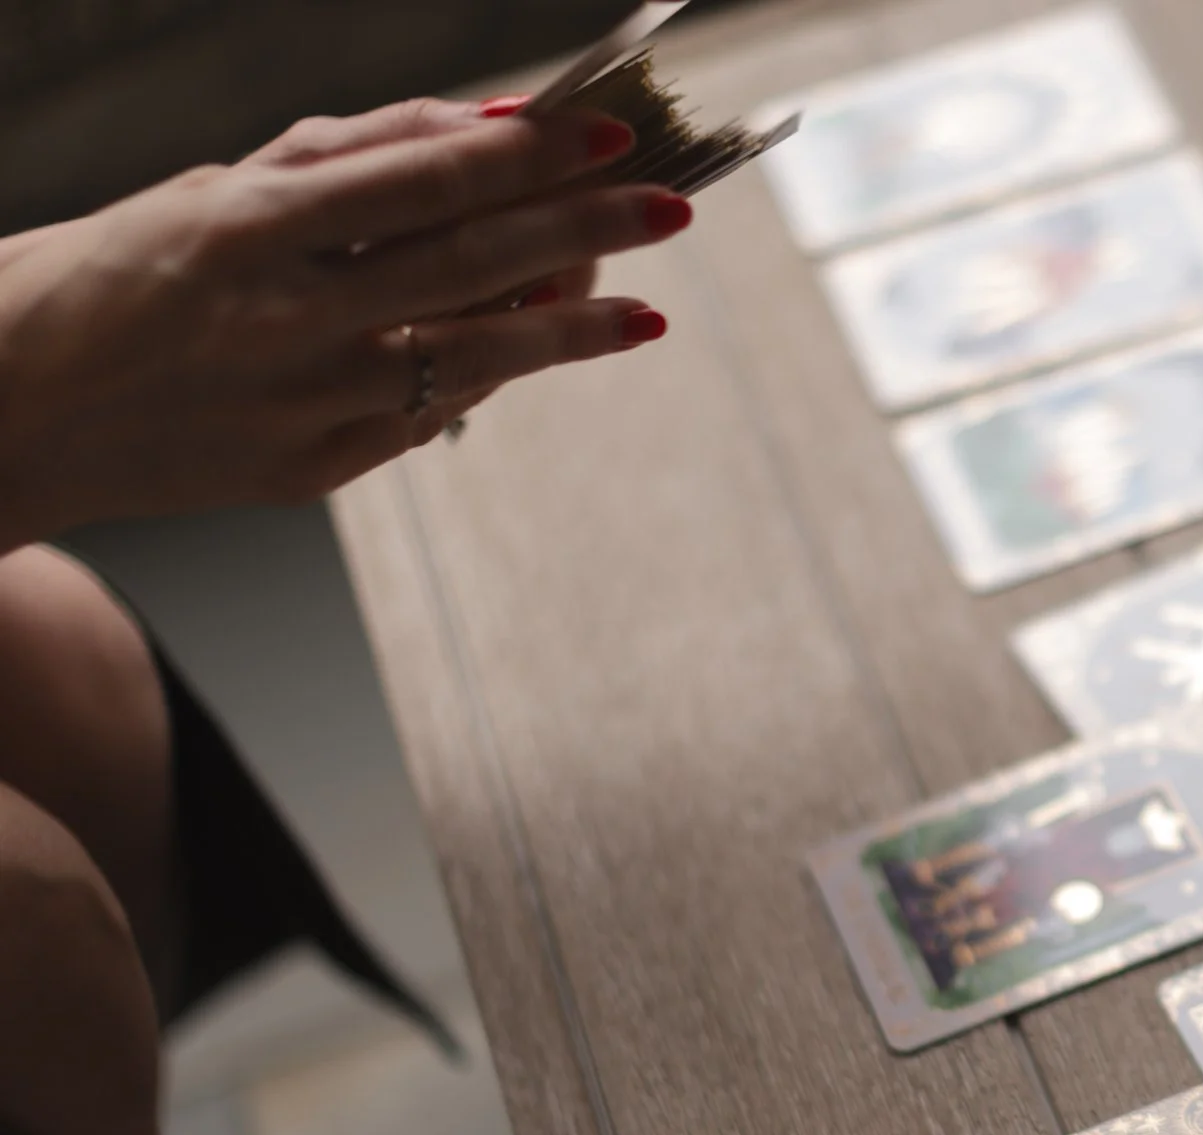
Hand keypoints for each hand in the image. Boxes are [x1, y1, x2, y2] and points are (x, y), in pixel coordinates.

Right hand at [0, 96, 693, 548]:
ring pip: (470, 356)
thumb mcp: (208, 191)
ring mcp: (301, 403)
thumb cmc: (108, 276)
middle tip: (667, 208)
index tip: (606, 140)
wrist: (7, 410)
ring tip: (645, 309)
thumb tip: (474, 126)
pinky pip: (427, 415)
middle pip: (468, 264)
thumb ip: (341, 159)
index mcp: (244, 228)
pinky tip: (548, 348)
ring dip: (572, 329)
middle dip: (581, 232)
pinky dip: (492, 375)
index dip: (526, 160)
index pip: (420, 182)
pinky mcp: (310, 469)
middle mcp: (281, 318)